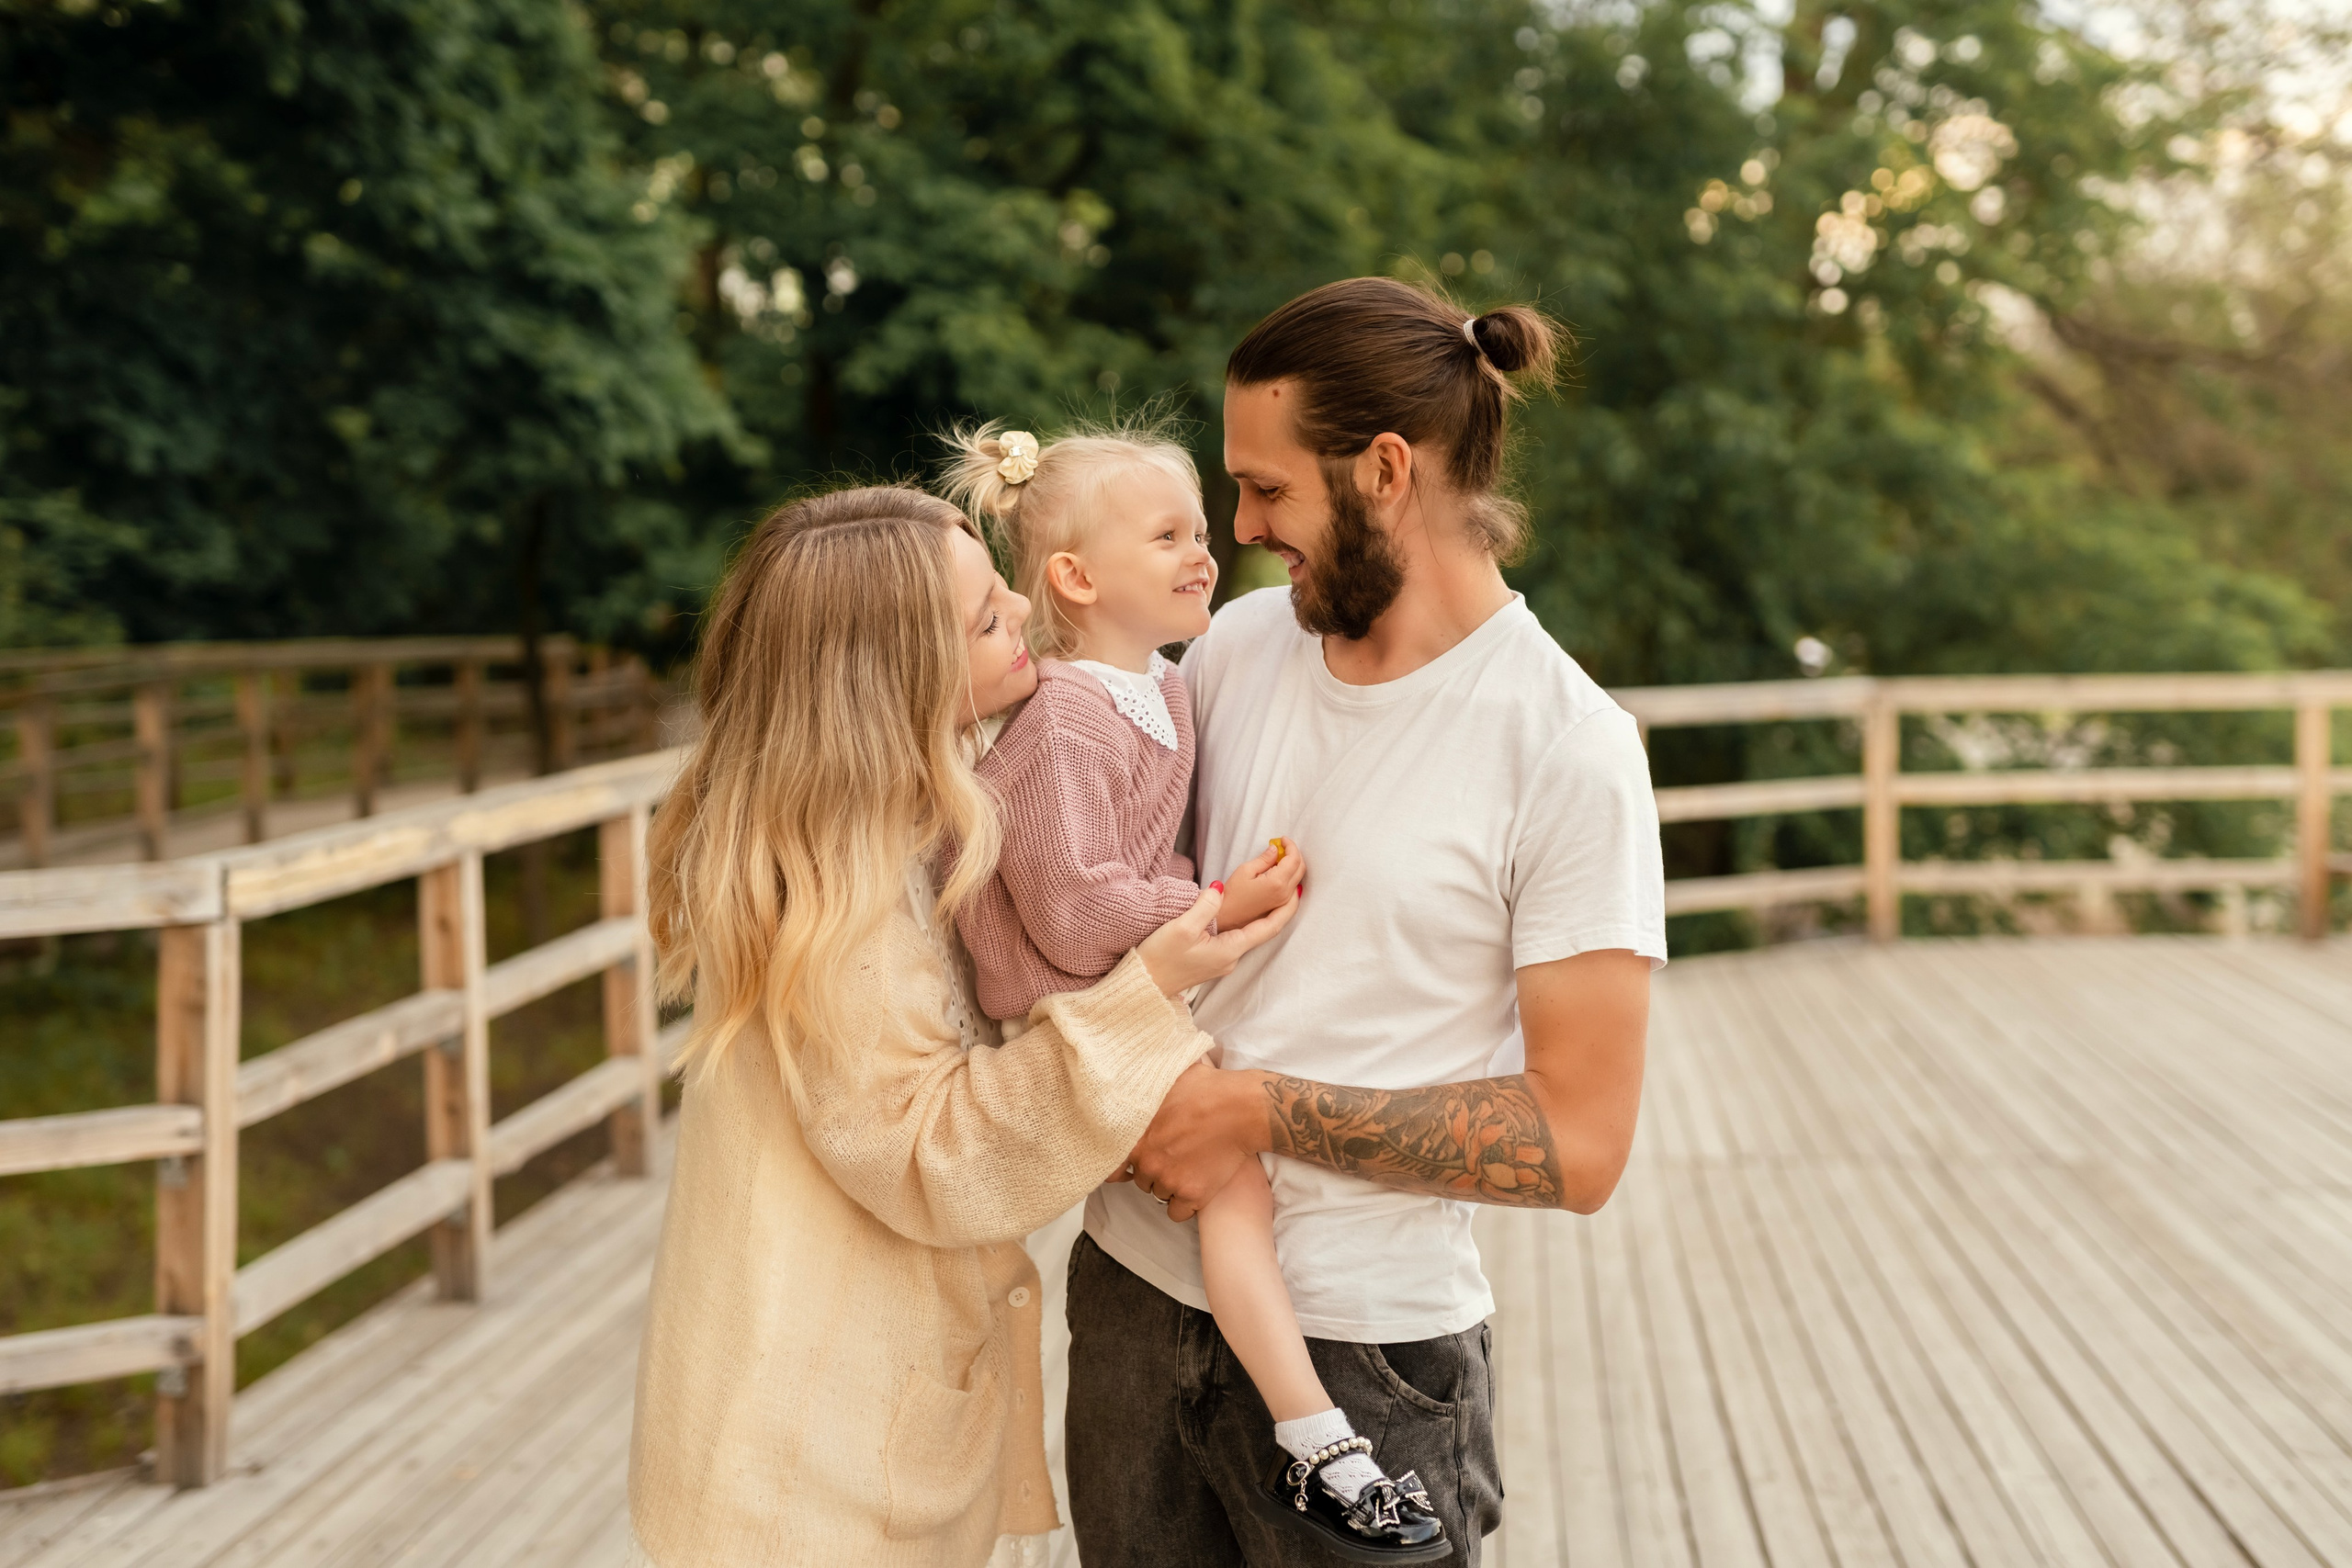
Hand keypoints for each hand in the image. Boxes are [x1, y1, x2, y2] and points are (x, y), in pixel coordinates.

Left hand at [1111, 1062, 1269, 1221]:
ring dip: (1171, 1187)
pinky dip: (1186, 1204)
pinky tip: (1196, 1186)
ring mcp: (1169, 1180)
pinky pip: (1177, 1212)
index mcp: (1135, 1137)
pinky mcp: (1192, 1195)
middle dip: (1155, 1171)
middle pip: (1141, 1180)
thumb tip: (1129, 1075)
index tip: (1133, 1166)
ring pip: (1160, 1195)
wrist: (1242, 1110)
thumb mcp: (1165, 1080)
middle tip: (1175, 1156)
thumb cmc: (1207, 1089)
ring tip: (1190, 1167)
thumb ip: (1144, 1089)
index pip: (1111, 1168)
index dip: (1122, 1167)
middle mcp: (1148, 1162)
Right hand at [1136, 880, 1297, 997]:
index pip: (1268, 928)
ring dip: (1260, 917)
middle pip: (1262, 932)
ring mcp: (1222, 962)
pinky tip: (1238, 912)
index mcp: (1229, 950)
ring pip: (1248, 936)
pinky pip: (1234, 940)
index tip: (1298, 892)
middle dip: (1277, 910)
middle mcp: (1231, 959)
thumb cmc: (1160, 956)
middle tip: (1288, 888)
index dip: (1285, 909)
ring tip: (1267, 894)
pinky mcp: (1212, 962)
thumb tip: (1220, 889)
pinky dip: (1243, 924)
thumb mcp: (1182, 926)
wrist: (1144, 983)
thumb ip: (1205, 906)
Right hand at [1213, 837, 1305, 928]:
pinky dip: (1291, 874)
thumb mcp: (1245, 870)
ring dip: (1293, 863)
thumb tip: (1275, 849)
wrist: (1227, 917)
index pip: (1294, 859)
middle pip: (1301, 868)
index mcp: (1277, 883)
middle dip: (1294, 853)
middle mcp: (1285, 893)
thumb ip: (1264, 859)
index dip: (1291, 846)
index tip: (1282, 839)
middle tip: (1282, 846)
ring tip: (1278, 856)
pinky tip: (1278, 869)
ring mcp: (1285, 900)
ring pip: (1299, 877)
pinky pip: (1294, 885)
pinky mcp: (1281, 904)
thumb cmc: (1232, 895)